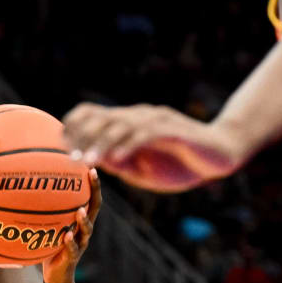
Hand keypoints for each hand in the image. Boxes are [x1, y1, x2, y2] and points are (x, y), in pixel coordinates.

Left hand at [42, 168, 100, 282]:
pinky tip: (67, 236)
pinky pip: (73, 249)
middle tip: (92, 177)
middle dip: (95, 192)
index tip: (91, 167)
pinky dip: (70, 242)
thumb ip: (43, 212)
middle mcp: (84, 230)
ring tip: (80, 211)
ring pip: (87, 230)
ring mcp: (80, 244)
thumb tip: (25, 190)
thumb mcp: (48, 227)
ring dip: (84, 220)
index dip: (93, 184)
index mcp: (80, 221)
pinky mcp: (72, 258)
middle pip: (94, 209)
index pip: (90, 199)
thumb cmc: (50, 246)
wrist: (55, 276)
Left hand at [62, 103, 242, 192]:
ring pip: (121, 124)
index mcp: (127, 123)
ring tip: (86, 161)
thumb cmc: (179, 164)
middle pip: (101, 117)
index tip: (60, 147)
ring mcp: (156, 119)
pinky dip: (128, 145)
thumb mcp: (141, 170)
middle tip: (68, 157)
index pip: (91, 113)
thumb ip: (118, 164)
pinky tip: (117, 159)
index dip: (73, 126)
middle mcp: (138, 116)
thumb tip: (89, 165)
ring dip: (101, 142)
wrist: (221, 157)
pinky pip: (146, 134)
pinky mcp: (174, 129)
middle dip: (81, 136)